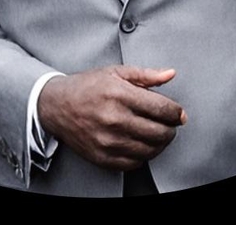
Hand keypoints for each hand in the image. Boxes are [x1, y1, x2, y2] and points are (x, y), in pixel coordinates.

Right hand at [37, 65, 186, 170]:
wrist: (56, 105)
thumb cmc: (87, 86)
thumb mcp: (115, 72)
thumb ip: (146, 75)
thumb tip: (171, 74)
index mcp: (119, 94)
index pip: (161, 109)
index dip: (176, 113)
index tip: (179, 114)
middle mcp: (114, 119)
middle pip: (159, 132)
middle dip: (171, 128)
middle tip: (171, 124)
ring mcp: (108, 141)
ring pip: (150, 150)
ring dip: (161, 143)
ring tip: (159, 134)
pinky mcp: (102, 157)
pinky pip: (134, 163)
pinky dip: (144, 155)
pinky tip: (143, 144)